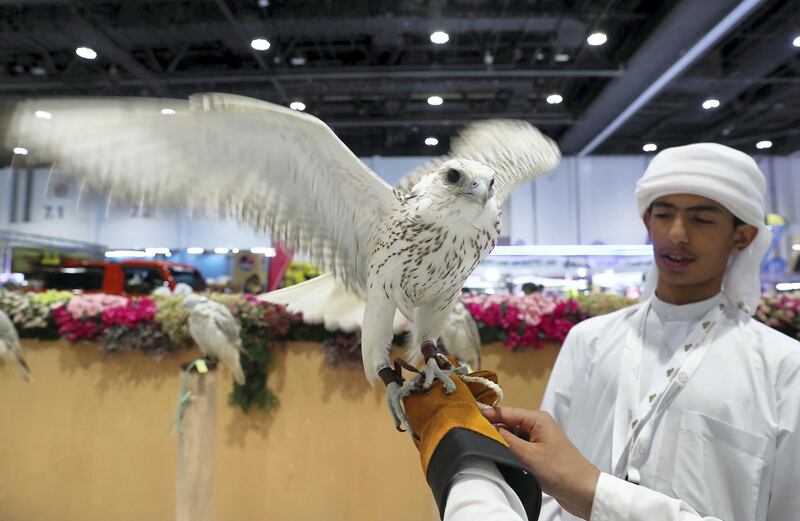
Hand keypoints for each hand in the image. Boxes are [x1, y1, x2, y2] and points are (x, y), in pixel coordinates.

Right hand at [482, 407, 599, 519]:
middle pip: (508, 422)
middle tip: (471, 435)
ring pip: (513, 435)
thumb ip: (506, 440)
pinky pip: (519, 446)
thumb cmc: (559, 470)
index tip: (467, 417)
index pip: (506, 411)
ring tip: (483, 446)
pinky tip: (500, 457)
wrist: (583, 491)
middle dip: (492, 429)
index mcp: (537, 419)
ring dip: (502, 442)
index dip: (487, 414)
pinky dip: (510, 451)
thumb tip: (487, 428)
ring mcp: (539, 438)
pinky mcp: (540, 452)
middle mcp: (538, 425)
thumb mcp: (527, 455)